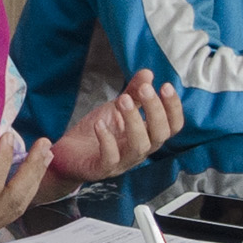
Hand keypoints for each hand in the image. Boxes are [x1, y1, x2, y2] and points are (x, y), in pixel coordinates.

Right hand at [0, 138, 53, 242]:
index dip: (1, 160)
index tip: (6, 136)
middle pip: (13, 200)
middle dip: (32, 171)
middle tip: (45, 144)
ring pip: (17, 208)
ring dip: (34, 181)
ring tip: (46, 156)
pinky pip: (12, 212)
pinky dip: (26, 192)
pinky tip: (31, 174)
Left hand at [49, 70, 184, 183]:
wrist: (69, 153)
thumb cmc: (97, 131)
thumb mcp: (117, 108)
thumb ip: (134, 93)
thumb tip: (148, 73)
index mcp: (147, 136)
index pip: (172, 126)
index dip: (173, 108)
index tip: (165, 85)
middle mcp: (140, 151)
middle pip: (160, 135)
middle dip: (155, 111)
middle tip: (145, 89)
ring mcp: (122, 162)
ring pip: (138, 146)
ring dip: (133, 121)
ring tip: (123, 100)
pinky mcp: (102, 169)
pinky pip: (110, 158)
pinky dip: (107, 140)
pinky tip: (99, 123)